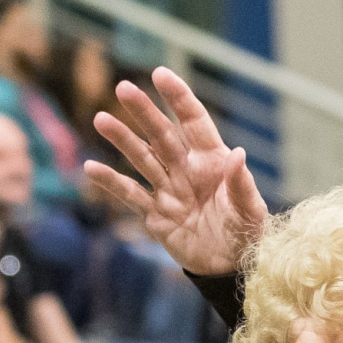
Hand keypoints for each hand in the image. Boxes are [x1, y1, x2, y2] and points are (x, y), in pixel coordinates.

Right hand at [85, 66, 268, 276]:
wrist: (230, 268)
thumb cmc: (247, 234)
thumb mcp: (251, 211)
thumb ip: (242, 184)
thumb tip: (237, 153)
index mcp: (213, 160)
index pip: (193, 121)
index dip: (178, 98)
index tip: (160, 74)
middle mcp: (186, 169)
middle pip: (161, 135)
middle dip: (143, 112)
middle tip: (123, 88)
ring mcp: (168, 190)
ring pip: (142, 158)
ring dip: (122, 140)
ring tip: (101, 119)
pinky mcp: (154, 214)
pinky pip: (131, 195)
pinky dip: (112, 183)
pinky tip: (91, 168)